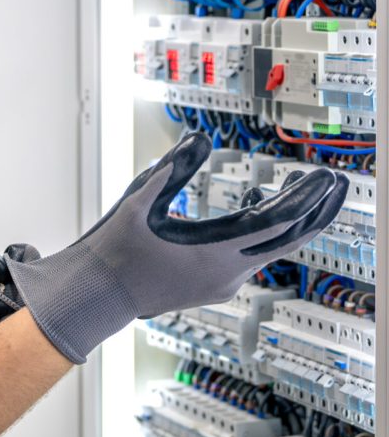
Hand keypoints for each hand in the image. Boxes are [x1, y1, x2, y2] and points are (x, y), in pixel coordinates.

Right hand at [4, 132, 347, 364]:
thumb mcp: (139, 201)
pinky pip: (254, 256)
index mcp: (214, 254)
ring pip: (272, 249)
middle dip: (316, 209)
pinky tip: (255, 204)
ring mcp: (223, 283)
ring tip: (307, 188)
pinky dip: (264, 230)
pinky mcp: (215, 285)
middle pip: (288, 240)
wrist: (99, 297)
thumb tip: (198, 138)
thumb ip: (170, 169)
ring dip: (291, 219)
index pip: (276, 223)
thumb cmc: (115, 251)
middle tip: (337, 182)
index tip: (325, 177)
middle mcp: (227, 274)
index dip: (306, 198)